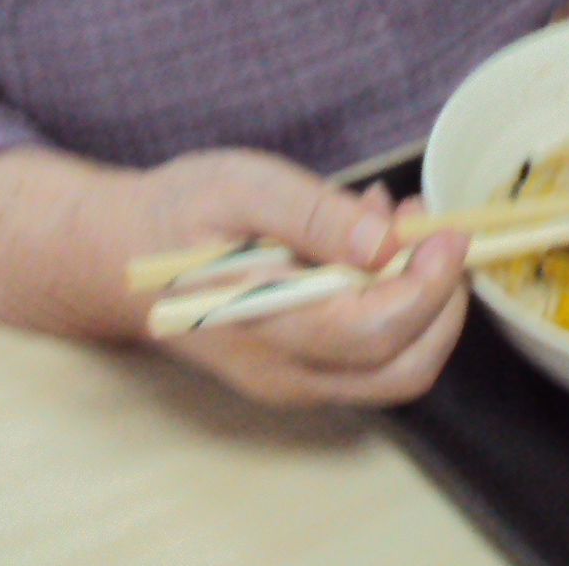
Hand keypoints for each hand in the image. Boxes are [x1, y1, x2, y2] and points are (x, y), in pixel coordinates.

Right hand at [0, 145, 468, 407]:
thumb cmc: (177, 214)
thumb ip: (313, 213)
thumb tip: (386, 241)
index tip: (450, 229)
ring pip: (395, 369)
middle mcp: (286, 374)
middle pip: (404, 367)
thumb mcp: (241, 185)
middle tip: (438, 229)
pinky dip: (395, 305)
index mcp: (267, 327)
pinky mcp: (299, 372)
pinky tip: (371, 244)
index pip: (378, 330)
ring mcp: (294, 382)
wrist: (118, 259)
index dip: (430, 284)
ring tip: (403, 223)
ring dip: (424, 302)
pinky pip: (369, 356)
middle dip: (443, 300)